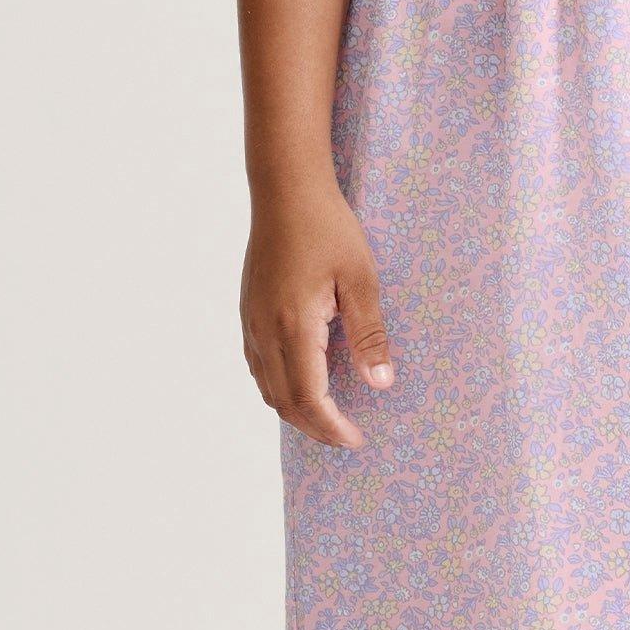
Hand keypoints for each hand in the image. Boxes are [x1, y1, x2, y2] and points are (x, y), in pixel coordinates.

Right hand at [241, 183, 393, 448]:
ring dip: (295, 410)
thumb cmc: (327, 228)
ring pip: (266, 387)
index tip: (356, 439)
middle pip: (284, 402)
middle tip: (347, 436)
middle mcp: (265, 332)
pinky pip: (258, 366)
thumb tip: (380, 383)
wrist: (285, 190)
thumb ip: (369, 334)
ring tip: (328, 416)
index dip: (332, 427)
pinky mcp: (248, 312)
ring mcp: (251, 323)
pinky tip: (302, 382)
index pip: (309, 399)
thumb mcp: (360, 279)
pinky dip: (279, 388)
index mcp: (293, 327)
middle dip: (315, 427)